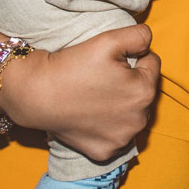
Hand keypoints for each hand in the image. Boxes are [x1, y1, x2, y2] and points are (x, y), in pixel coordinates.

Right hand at [0, 24, 159, 162]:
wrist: (36, 94)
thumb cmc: (72, 66)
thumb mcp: (109, 39)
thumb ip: (140, 35)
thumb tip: (148, 43)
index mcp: (144, 91)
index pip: (152, 63)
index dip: (133, 56)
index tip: (112, 60)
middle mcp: (139, 120)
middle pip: (143, 91)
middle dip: (130, 81)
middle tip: (102, 77)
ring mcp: (122, 140)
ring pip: (132, 114)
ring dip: (122, 105)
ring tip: (96, 95)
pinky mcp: (105, 152)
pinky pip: (115, 135)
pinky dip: (107, 126)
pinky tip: (91, 116)